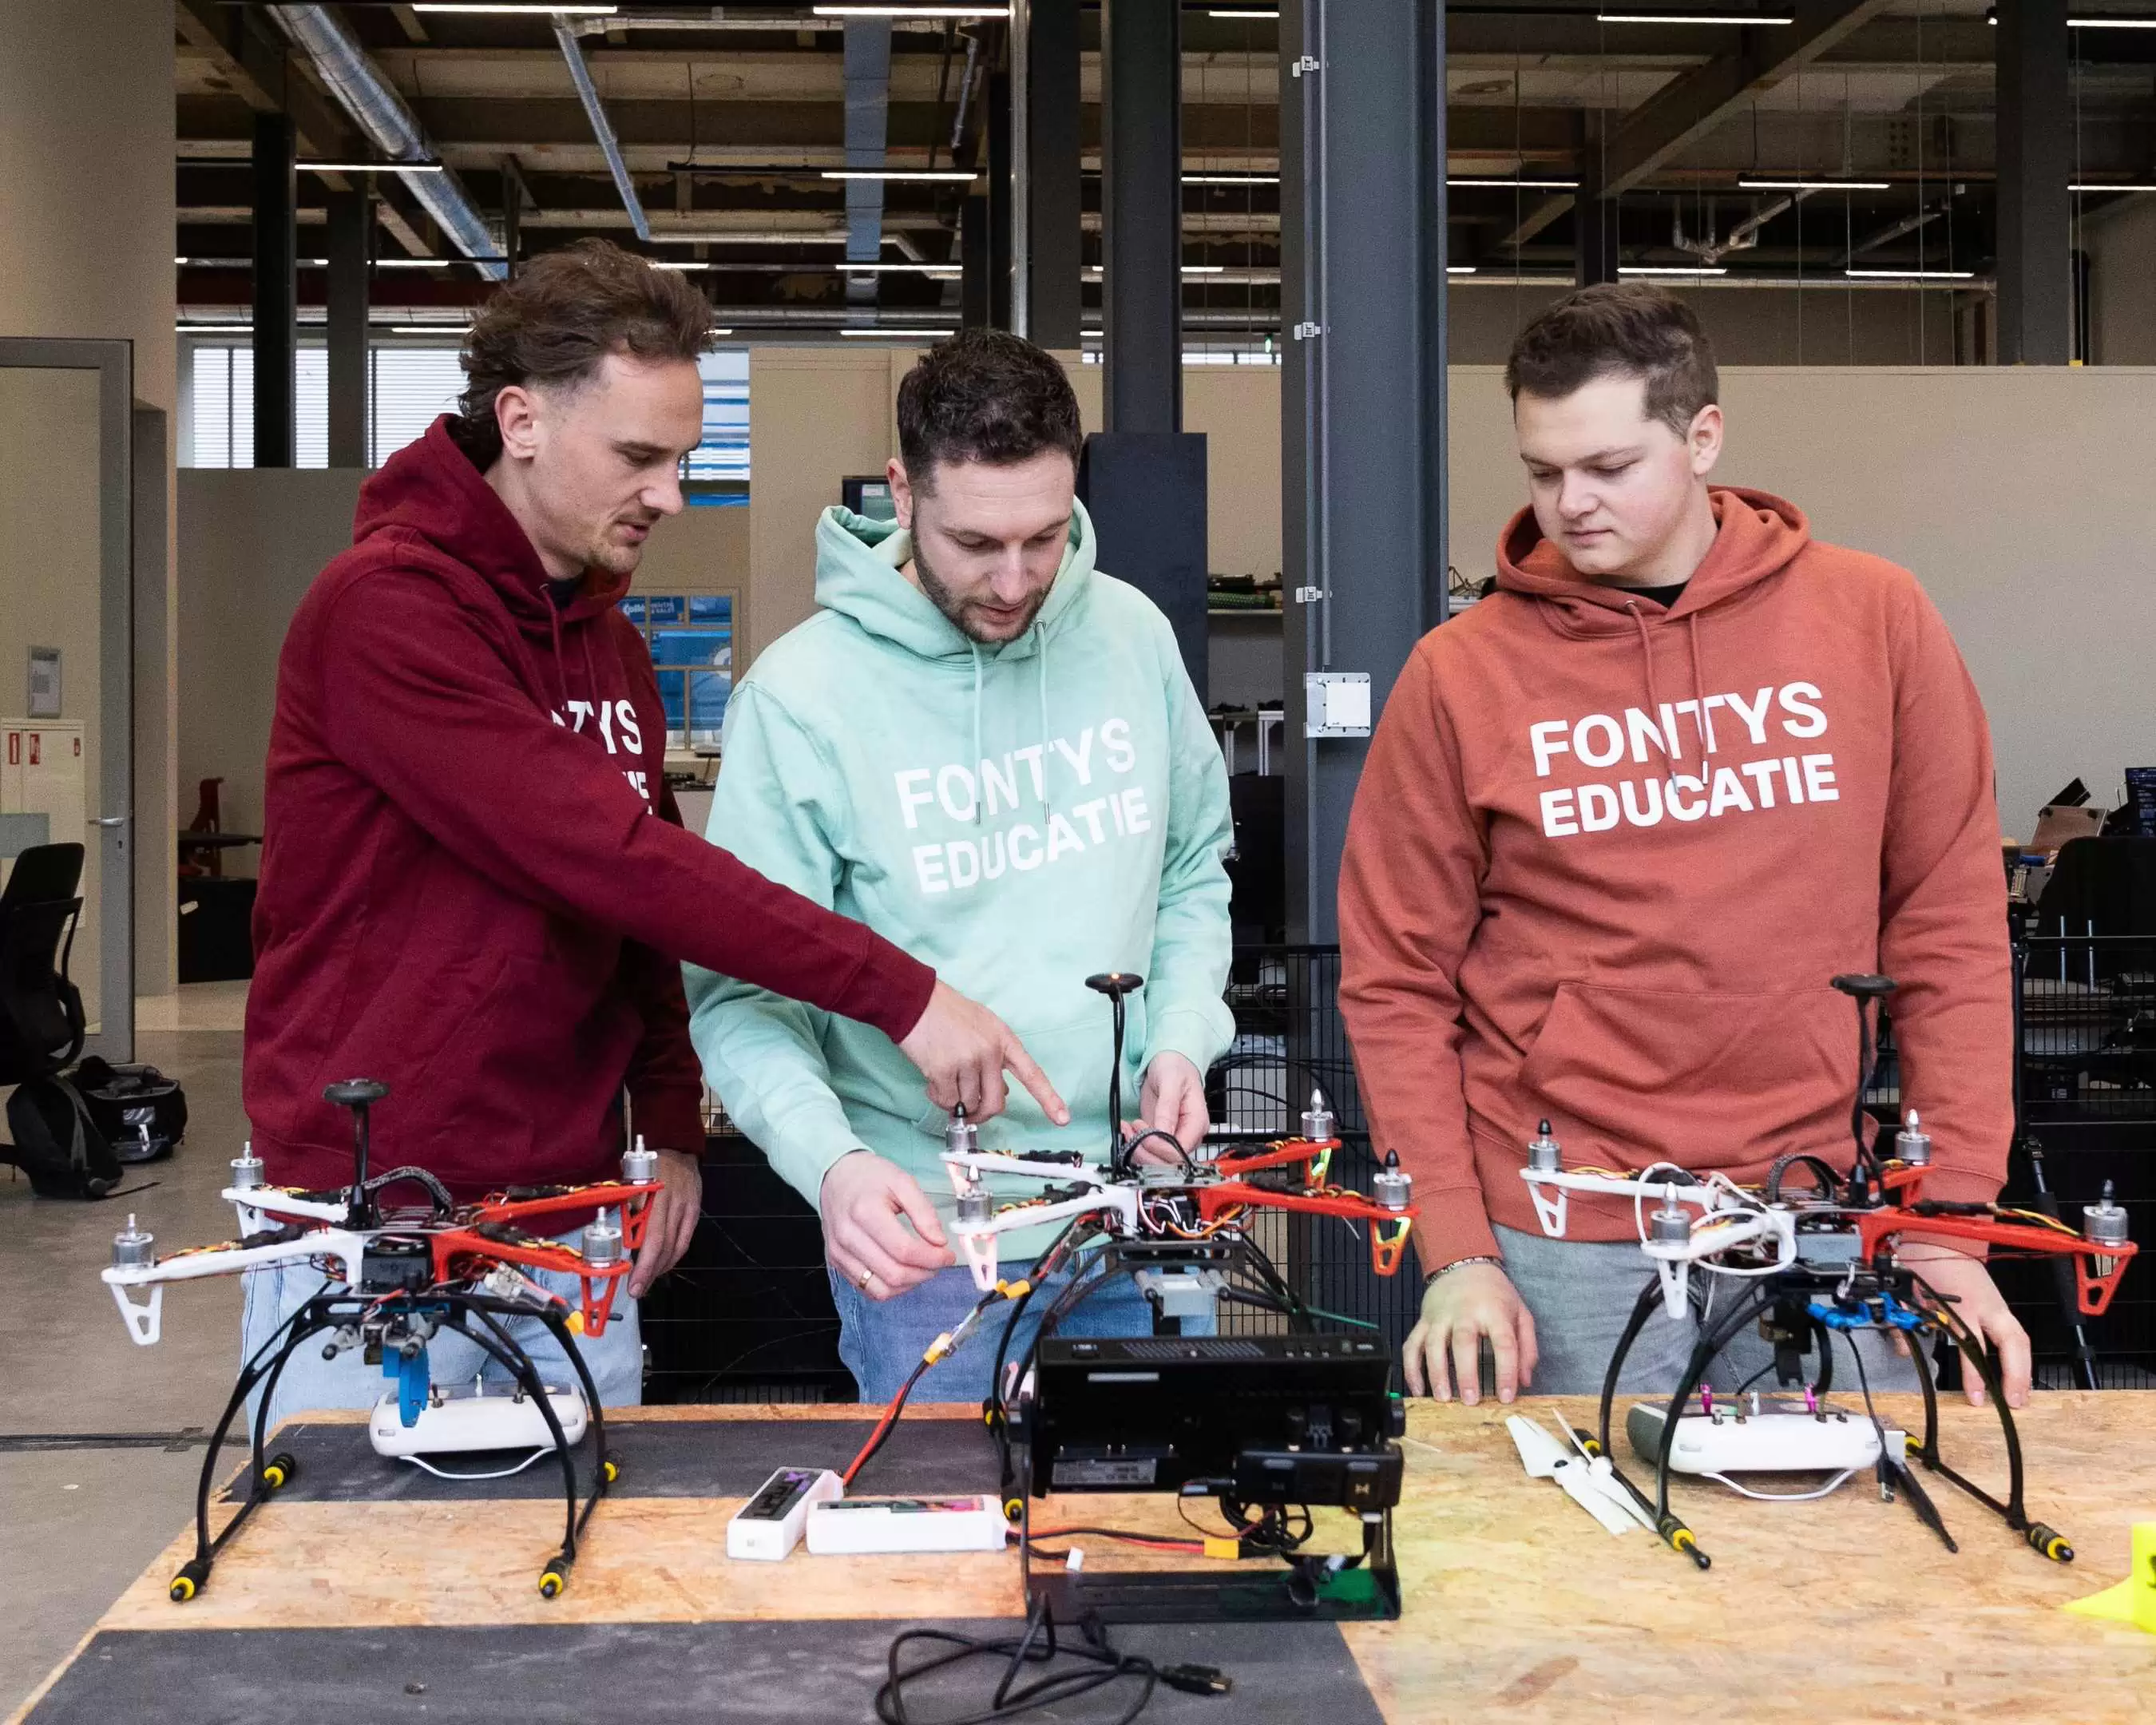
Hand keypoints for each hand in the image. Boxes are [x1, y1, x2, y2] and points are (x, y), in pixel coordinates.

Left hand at [627, 1147, 702, 1298]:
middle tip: (636, 1290)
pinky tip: (662, 1265)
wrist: (677, 1148)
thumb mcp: (630, 1184)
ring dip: (660, 1268)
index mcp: (655, 1197)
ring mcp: (687, 1209)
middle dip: (650, 1273)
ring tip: (646, 1280)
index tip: (633, 1285)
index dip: (644, 1266)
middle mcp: (674, 1205)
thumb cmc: (646, 1166)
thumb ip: (625, 1211)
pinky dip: (673, 1257)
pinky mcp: (694, 1211)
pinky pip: (685, 1241)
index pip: (653, 1239)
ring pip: (676, 1248)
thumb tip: (613, 1240)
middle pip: (665, 1248)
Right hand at [821, 1150, 955, 1301]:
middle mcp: (848, 1236)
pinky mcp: (837, 1263)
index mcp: (866, 1212)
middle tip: (938, 1262)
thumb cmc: (869, 1177)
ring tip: (921, 1268)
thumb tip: (939, 1242)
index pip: (904, 1250)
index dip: (932, 1258)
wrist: (835, 1176)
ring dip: (909, 1284)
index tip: (948, 1255)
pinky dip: (890, 1288)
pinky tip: (902, 1271)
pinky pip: (867, 1290)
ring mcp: (840, 1253)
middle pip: (894, 1274)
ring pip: (881, 1290)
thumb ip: (924, 1212)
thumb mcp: (903, 1182)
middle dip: (924, 1273)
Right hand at [898, 980, 1068, 1126]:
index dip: (1049, 1099)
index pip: (1032, 1074)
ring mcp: (967, 1061)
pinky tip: (932, 1082)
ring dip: (955, 1102)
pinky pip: (947, 1101)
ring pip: (968, 1104)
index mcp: (1004, 1040)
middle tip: (969, 1111)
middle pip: (996, 1103)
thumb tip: (1003, 1092)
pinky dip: (938, 1098)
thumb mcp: (984, 1027)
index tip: (1063, 1119)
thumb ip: (996, 1057)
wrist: (917, 1001)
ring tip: (943, 1082)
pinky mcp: (943, 1070)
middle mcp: (990, 1052)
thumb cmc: (948, 1013)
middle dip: (981, 1113)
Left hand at [1126, 1052, 1208, 1165]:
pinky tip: (1127, 1130)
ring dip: (1137, 1149)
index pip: (1180, 1151)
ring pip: (1156, 1160)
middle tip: (1131, 1131)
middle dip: (1145, 1151)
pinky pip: (1147, 1150)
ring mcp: (1172, 1137)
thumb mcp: (1171, 1082)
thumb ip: (1168, 1108)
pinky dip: (1134, 1145)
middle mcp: (1187, 1135)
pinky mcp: (1159, 1136)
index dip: (1159, 1148)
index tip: (1142, 1132)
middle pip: (1168, 1161)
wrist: (1168, 1062)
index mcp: (1196, 1123)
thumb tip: (1162, 1132)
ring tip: (1127, 1129)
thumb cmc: (1175, 1067)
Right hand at [1404, 1262, 1537, 1405]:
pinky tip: (1418, 1389)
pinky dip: (1411, 1368)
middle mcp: (1464, 1312)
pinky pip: (1412, 1345)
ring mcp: (1440, 1316)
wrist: (1464, 1263)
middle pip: (1463, 1341)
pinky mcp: (1424, 1321)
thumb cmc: (1495, 1293)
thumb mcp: (1521, 1313)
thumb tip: (1524, 1381)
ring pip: (1433, 1344)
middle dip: (1466, 1373)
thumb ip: (1526, 1347)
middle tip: (1471, 1400)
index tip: (1506, 1397)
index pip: (1504, 1343)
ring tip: (1443, 1398)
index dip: (1507, 1371)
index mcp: (1494, 1311)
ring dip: (1436, 1373)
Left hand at [1898, 1250, 2030, 1407]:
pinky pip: (2014, 1330)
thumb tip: (1903, 1349)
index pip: (1974, 1344)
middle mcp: (1985, 1304)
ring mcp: (1995, 1302)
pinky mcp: (1997, 1302)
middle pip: (2012, 1342)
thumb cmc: (1923, 1259)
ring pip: (2020, 1337)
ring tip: (2021, 1394)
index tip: (1977, 1397)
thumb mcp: (1907, 1291)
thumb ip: (1904, 1321)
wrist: (1939, 1234)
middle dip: (2016, 1374)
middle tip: (2013, 1402)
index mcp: (1963, 1303)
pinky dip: (2017, 1353)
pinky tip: (2016, 1370)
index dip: (1976, 1374)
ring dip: (2023, 1367)